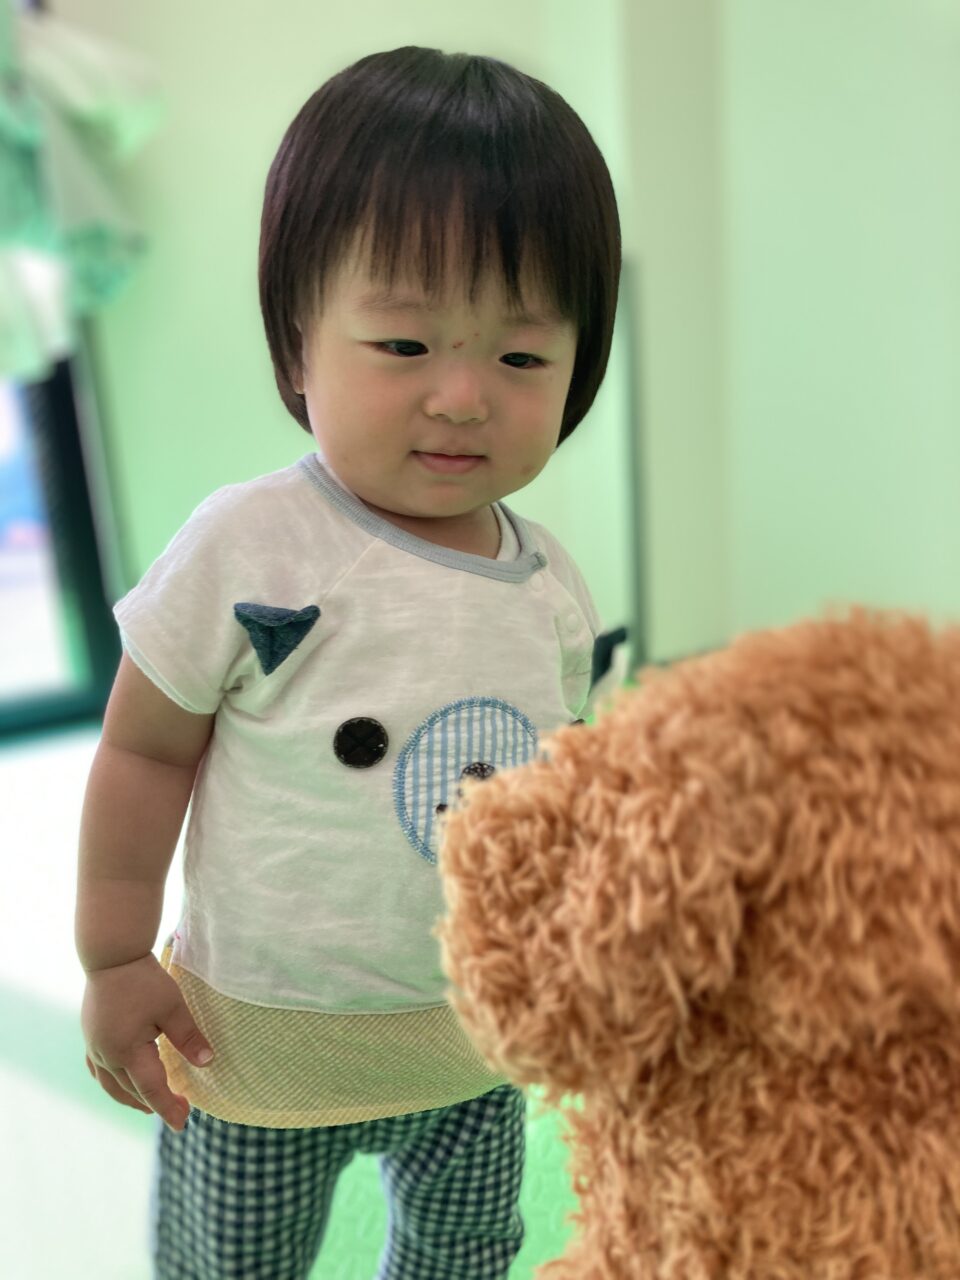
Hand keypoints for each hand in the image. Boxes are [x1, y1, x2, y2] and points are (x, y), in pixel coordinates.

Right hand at [81, 951, 214, 1132]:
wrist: (111, 955)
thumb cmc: (144, 979)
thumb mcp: (173, 1006)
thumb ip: (189, 1037)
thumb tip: (207, 1063)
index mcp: (127, 1051)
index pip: (151, 1090)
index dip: (168, 1108)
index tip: (184, 1123)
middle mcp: (106, 1055)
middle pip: (130, 1091)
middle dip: (154, 1103)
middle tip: (178, 1110)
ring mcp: (94, 1046)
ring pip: (111, 1084)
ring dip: (130, 1097)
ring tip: (149, 1104)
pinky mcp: (91, 1034)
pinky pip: (99, 1070)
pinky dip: (113, 1082)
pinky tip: (120, 1080)